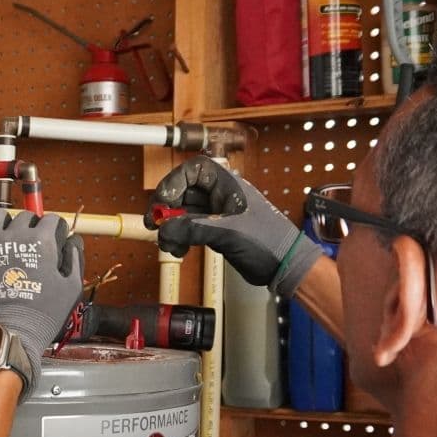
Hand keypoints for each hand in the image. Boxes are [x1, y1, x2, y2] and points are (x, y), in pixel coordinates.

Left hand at [0, 210, 85, 389]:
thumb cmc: (41, 315)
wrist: (5, 331)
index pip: (51, 219)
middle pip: (25, 217)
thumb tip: (72, 242)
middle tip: (28, 246)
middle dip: (29, 228)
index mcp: (42, 241)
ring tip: (3, 241)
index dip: (54, 231)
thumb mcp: (71, 289)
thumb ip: (75, 260)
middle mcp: (15, 234)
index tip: (51, 241)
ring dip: (3, 225)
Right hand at [144, 155, 321, 295]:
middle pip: (182, 192)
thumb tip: (162, 231)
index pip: (193, 170)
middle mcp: (219, 195)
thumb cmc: (266, 240)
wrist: (284, 265)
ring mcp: (216, 214)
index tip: (162, 201)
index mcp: (226, 184)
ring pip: (183, 213)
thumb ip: (192, 229)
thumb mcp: (227, 232)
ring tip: (167, 244)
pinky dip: (180, 238)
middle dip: (166, 209)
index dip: (173, 182)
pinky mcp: (215, 232)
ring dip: (171, 228)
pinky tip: (179, 251)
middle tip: (153, 225)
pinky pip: (189, 230)